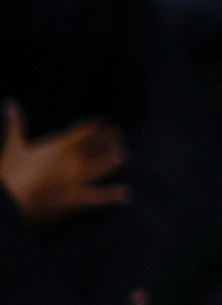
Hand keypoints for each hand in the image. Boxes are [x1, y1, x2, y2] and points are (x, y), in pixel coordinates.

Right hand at [0, 102, 129, 223]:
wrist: (5, 203)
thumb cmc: (7, 175)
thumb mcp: (13, 147)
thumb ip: (15, 125)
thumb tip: (10, 102)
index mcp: (57, 147)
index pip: (82, 133)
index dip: (95, 127)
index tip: (106, 122)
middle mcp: (70, 160)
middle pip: (97, 146)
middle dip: (109, 141)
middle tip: (120, 138)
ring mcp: (75, 179)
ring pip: (103, 166)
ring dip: (114, 161)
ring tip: (122, 157)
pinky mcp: (75, 199)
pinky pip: (99, 197)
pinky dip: (113, 196)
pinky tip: (126, 195)